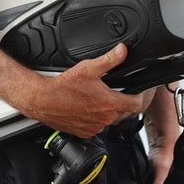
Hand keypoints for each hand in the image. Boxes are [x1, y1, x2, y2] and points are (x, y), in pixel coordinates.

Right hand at [19, 44, 144, 137]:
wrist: (44, 100)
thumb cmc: (64, 86)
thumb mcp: (88, 67)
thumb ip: (109, 59)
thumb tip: (122, 50)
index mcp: (109, 103)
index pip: (136, 105)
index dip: (139, 97)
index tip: (137, 91)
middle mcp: (105, 118)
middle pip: (125, 113)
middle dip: (123, 102)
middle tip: (115, 91)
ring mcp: (95, 127)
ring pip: (111, 120)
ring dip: (109, 111)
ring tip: (99, 98)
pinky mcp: (86, 133)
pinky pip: (98, 127)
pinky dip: (97, 119)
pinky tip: (89, 107)